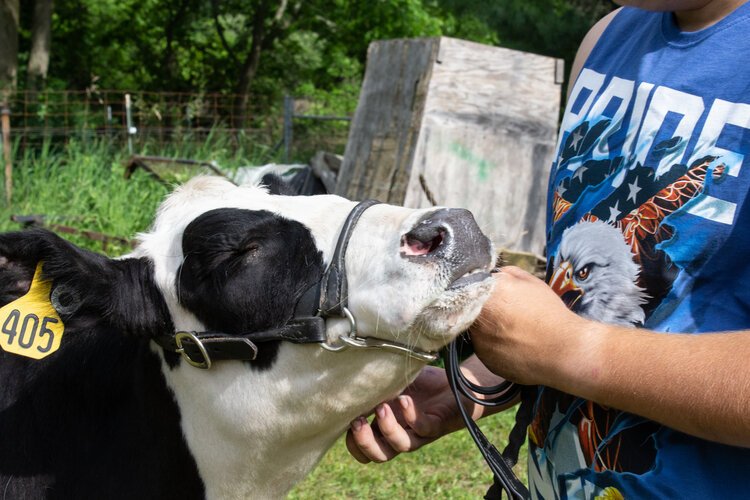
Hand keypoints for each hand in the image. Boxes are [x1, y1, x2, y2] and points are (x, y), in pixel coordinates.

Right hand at [346, 366, 461, 462]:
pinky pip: (423, 428)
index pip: (366, 450)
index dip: (354, 445)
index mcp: (386, 428)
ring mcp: (420, 432)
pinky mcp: (438, 425)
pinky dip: (412, 416)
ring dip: (388, 428)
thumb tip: (348, 378)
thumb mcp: (392, 383)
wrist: (455, 384)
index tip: (345, 423)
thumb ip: (374, 387)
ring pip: (402, 446)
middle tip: (357, 421)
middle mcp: (402, 434)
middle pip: (380, 456)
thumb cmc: (422, 385)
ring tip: (382, 407)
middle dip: (365, 442)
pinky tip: (404, 400)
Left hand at [470, 266, 587, 385]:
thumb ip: (506, 274)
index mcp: (486, 295)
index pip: (469, 288)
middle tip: (504, 314)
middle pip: (469, 310)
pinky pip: (485, 349)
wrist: (564, 351)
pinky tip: (514, 345)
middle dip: (483, 311)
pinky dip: (495, 347)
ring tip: (512, 331)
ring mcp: (480, 342)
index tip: (490, 296)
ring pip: (476, 331)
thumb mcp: (531, 283)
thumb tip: (493, 274)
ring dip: (487, 329)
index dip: (479, 292)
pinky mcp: (486, 361)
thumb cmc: (550, 314)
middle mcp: (478, 319)